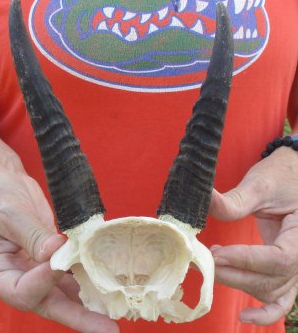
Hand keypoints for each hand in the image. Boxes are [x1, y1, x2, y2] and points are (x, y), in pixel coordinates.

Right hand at [0, 157, 118, 332]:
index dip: (44, 281)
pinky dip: (87, 279)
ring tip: (114, 314)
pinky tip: (106, 285)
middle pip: (47, 303)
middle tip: (107, 329)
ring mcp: (36, 268)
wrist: (4, 181)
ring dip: (89, 303)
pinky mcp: (51, 257)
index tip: (59, 260)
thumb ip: (32, 236)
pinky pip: (70, 273)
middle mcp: (17, 276)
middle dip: (78, 316)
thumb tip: (56, 254)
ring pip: (63, 293)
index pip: (21, 290)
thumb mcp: (9, 214)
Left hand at [209, 146, 297, 325]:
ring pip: (270, 290)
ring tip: (215, 264)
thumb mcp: (260, 185)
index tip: (218, 254)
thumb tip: (204, 202)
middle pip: (271, 279)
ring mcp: (295, 267)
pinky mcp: (284, 269)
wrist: (292, 176)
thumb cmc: (281, 177)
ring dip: (240, 284)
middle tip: (206, 259)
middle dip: (235, 273)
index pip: (279, 259)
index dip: (247, 260)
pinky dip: (266, 313)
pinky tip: (245, 316)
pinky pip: (281, 299)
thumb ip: (234, 201)